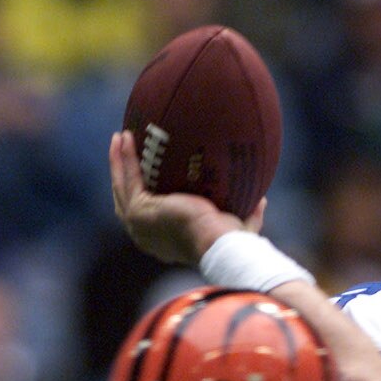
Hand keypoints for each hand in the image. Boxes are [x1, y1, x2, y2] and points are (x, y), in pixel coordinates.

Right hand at [108, 130, 263, 264]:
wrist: (220, 243)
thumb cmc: (233, 240)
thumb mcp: (239, 227)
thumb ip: (248, 215)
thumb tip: (261, 200)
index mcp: (163, 240)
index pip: (148, 213)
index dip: (143, 193)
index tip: (147, 173)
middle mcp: (145, 234)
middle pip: (126, 199)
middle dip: (124, 175)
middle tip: (126, 151)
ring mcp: (139, 223)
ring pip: (122, 186)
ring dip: (119, 162)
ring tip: (120, 139)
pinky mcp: (139, 209)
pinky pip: (127, 177)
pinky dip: (123, 158)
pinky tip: (123, 138)